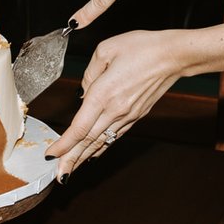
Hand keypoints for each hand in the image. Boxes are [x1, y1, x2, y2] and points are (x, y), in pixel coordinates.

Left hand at [43, 29, 190, 176]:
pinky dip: (101, 147)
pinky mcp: (136, 115)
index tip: (51, 154)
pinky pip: (114, 136)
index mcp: (103, 93)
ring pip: (101, 141)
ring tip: (70, 171)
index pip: (79, 127)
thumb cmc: (142, 47)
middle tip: (58, 176)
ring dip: (84, 157)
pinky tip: (93, 154)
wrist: (173, 55)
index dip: (64, 144)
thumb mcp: (106, 49)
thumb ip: (89, 73)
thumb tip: (84, 91)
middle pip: (88, 141)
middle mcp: (115, 109)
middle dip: (70, 160)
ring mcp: (127, 115)